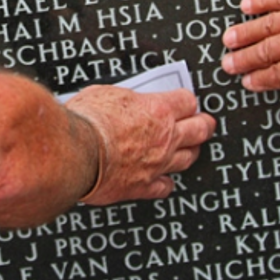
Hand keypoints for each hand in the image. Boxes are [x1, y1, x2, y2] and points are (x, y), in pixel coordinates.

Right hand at [64, 87, 215, 204]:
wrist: (76, 153)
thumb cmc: (87, 121)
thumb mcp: (106, 92)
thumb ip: (124, 98)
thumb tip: (124, 97)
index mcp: (158, 110)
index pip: (187, 101)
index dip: (187, 101)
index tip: (185, 101)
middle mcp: (164, 138)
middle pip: (200, 129)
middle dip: (203, 124)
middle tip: (203, 122)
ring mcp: (157, 164)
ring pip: (189, 158)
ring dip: (191, 151)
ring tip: (189, 148)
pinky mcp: (144, 186)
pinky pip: (166, 186)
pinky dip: (167, 181)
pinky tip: (164, 178)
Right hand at [221, 0, 279, 108]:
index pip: (279, 76)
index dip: (260, 80)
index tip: (247, 82)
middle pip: (265, 52)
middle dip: (243, 60)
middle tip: (228, 63)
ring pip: (265, 27)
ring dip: (244, 34)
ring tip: (228, 39)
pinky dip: (260, 1)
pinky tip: (247, 4)